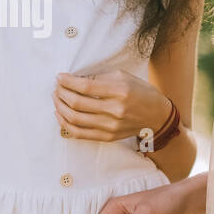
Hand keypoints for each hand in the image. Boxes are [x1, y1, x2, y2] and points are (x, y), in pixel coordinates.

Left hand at [53, 69, 171, 143]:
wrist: (157, 116)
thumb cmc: (140, 92)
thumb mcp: (123, 76)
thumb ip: (99, 77)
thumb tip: (74, 79)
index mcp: (119, 91)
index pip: (85, 86)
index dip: (68, 81)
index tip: (60, 77)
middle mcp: (115, 110)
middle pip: (77, 103)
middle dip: (61, 93)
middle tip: (57, 87)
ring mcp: (110, 126)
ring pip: (74, 119)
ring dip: (60, 107)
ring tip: (56, 98)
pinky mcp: (107, 137)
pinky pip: (79, 133)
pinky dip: (65, 124)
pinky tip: (60, 114)